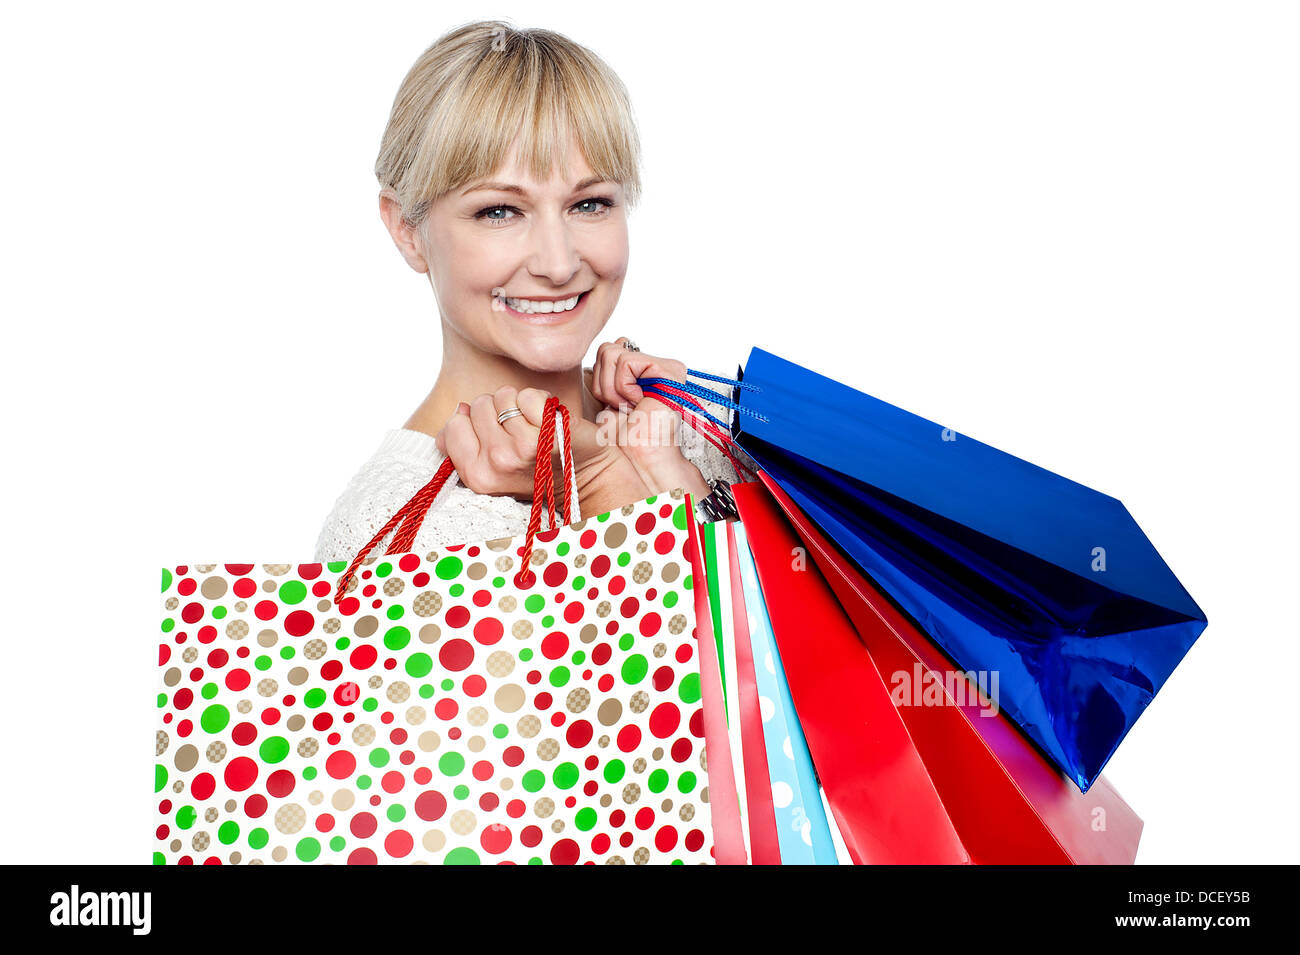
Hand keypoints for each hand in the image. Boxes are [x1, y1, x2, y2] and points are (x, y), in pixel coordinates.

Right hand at [433, 385, 656, 515]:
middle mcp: (497, 463)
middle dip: (496, 412)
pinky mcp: (548, 432)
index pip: (454, 425)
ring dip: (518, 405)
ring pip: (503, 397)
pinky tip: (548, 419)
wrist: (583, 475)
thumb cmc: (535, 466)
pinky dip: (539, 400)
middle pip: (478, 406)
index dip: (474, 423)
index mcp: (477, 476)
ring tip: (534, 426)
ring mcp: (523, 448)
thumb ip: (464, 441)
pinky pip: (528, 395)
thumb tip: (460, 409)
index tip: (495, 436)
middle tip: (519, 432)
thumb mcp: (491, 466)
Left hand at [590, 339, 710, 499]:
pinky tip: (639, 403)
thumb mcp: (605, 396)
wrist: (639, 458)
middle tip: (622, 408)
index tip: (615, 405)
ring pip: (611, 353)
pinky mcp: (669, 369)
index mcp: (642, 372)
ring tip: (630, 407)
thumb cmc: (623, 437)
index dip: (600, 380)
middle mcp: (656, 366)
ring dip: (612, 388)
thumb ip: (607, 369)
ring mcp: (665, 366)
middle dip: (603, 384)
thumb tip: (616, 341)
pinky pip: (626, 362)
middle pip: (606, 349)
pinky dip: (623, 387)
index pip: (608, 350)